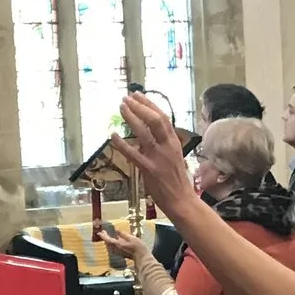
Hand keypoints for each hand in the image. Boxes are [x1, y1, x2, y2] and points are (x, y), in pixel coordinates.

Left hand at [101, 225, 147, 264]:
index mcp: (118, 245)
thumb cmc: (138, 247)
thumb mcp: (131, 238)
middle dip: (105, 237)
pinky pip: (113, 249)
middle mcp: (116, 249)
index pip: (108, 240)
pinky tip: (114, 241)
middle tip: (104, 232)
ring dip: (108, 241)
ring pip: (110, 246)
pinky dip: (111, 244)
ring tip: (107, 235)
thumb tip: (116, 230)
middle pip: (107, 243)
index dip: (103, 236)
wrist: (142, 257)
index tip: (99, 232)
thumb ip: (122, 234)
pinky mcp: (121, 254)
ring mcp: (118, 253)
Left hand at [107, 95, 194, 214]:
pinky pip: (133, 154)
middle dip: (140, 106)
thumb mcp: (174, 157)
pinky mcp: (149, 169)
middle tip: (126, 98)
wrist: (182, 200)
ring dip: (131, 118)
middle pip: (155, 120)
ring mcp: (158, 157)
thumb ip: (162, 145)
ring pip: (144, 133)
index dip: (149, 104)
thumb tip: (145, 136)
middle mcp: (167, 146)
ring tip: (121, 108)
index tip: (138, 95)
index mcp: (174, 142)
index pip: (162, 117)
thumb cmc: (177, 180)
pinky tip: (113, 135)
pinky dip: (122, 144)